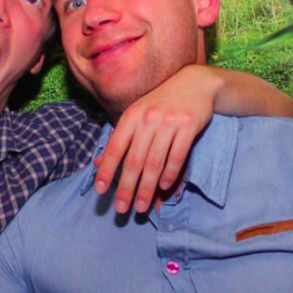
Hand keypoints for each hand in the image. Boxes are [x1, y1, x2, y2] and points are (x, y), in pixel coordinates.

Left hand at [95, 65, 218, 212]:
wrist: (195, 83)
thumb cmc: (161, 104)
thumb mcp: (138, 115)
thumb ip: (121, 138)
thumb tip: (97, 163)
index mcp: (131, 116)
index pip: (115, 148)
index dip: (106, 170)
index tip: (100, 191)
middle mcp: (148, 118)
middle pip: (134, 160)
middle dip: (126, 187)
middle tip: (121, 208)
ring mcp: (169, 122)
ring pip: (155, 162)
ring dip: (147, 188)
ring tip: (141, 207)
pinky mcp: (189, 125)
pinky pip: (177, 155)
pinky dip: (170, 173)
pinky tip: (164, 187)